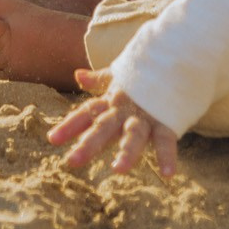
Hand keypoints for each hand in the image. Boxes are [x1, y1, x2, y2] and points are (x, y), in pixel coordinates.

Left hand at [49, 70, 179, 178]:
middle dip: (88, 143)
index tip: (52, 139)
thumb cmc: (146, 70)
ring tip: (118, 170)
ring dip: (127, 152)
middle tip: (72, 161)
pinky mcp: (167, 119)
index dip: (70, 126)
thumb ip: (99, 79)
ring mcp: (146, 115)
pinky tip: (168, 175)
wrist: (176, 53)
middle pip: (104, 127)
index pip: (87, 113)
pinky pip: (167, 140)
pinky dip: (167, 156)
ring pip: (134, 134)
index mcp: (112, 101)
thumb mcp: (121, 76)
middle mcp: (125, 109)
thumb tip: (78, 75)